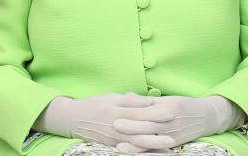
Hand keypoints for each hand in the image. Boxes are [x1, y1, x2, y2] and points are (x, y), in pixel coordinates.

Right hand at [32, 93, 174, 148]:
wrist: (73, 119)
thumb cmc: (94, 104)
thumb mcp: (111, 98)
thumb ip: (130, 101)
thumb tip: (150, 101)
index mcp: (116, 112)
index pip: (140, 112)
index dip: (156, 112)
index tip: (171, 111)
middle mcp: (116, 127)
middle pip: (140, 131)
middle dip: (158, 133)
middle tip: (174, 133)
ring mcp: (114, 139)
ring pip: (137, 144)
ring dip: (153, 146)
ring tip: (169, 146)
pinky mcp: (112, 147)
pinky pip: (130, 151)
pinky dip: (142, 152)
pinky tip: (154, 153)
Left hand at [114, 95, 243, 148]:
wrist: (205, 117)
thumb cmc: (183, 105)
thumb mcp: (167, 99)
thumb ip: (146, 100)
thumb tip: (126, 96)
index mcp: (166, 109)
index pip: (146, 112)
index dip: (131, 114)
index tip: (116, 114)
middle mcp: (169, 123)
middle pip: (147, 127)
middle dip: (131, 128)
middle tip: (114, 126)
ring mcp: (171, 135)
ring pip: (151, 141)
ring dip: (135, 145)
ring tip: (120, 147)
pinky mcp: (173, 144)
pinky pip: (158, 149)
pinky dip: (146, 152)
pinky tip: (135, 153)